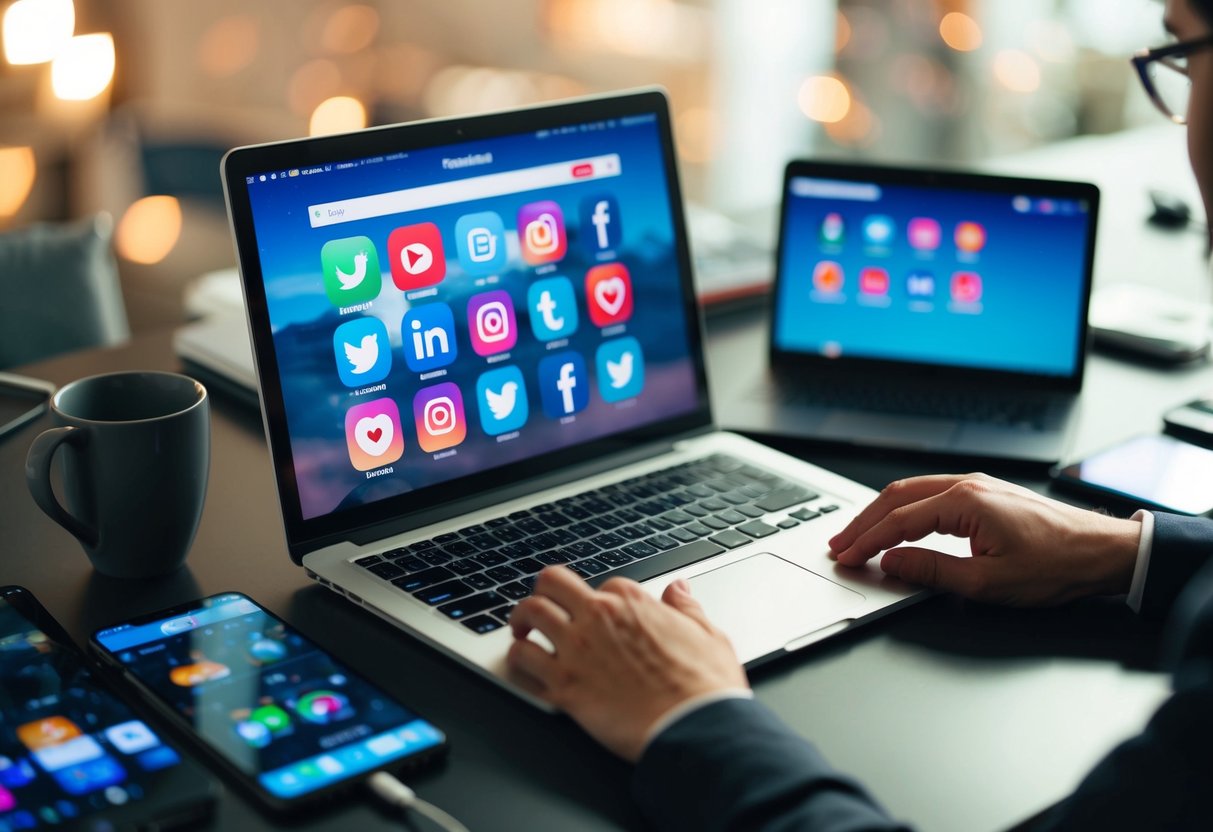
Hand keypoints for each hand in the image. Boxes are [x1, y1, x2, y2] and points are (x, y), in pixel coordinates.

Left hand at [506, 566, 747, 761]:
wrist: (695, 730)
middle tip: (542, 607)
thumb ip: (687, 609)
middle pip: (552, 582)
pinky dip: (517, 661)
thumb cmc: (705, 689)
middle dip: (544, 591)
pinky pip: (522, 661)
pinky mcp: (563, 686)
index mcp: (632, 602)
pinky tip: (523, 667)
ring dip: (522, 621)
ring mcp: (577, 650)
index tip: (600, 615)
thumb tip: (679, 589)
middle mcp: (599, 618)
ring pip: (530, 614)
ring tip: (523, 632)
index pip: (603, 585)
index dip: (602, 600)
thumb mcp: (709, 636)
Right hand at [828, 473, 1141, 605]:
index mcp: (965, 502)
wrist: (1104, 553)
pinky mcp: (985, 494)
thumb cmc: (1057, 566)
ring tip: (857, 535)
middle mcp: (967, 485)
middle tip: (839, 545)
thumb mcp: (988, 582)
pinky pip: (930, 494)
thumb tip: (892, 564)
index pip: (899, 521)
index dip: (867, 542)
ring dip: (880, 513)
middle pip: (896, 497)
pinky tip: (895, 523)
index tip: (846, 558)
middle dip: (862, 522)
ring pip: (911, 492)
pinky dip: (903, 509)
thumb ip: (933, 571)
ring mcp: (977, 486)